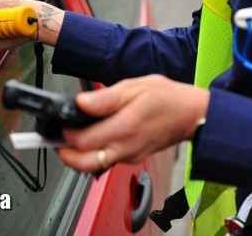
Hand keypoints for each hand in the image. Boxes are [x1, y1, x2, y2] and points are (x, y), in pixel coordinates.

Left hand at [57, 74, 209, 172]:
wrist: (192, 115)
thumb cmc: (168, 98)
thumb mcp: (136, 87)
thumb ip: (106, 97)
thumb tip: (81, 103)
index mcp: (123, 128)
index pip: (82, 141)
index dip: (66, 134)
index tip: (61, 122)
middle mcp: (125, 148)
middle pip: (84, 163)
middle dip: (65, 154)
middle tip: (58, 139)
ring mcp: (129, 156)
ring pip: (95, 165)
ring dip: (79, 156)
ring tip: (74, 138)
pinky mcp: (133, 158)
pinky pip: (108, 160)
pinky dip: (96, 153)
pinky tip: (96, 136)